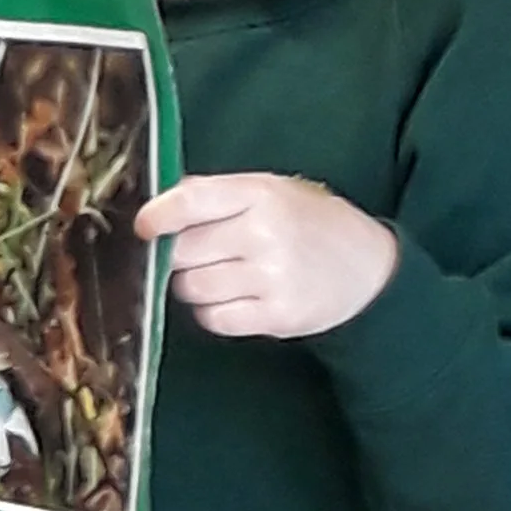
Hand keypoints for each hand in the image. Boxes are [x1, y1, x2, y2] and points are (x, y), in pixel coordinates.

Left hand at [136, 171, 397, 339]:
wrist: (367, 267)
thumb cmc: (307, 223)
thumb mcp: (270, 191)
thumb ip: (215, 195)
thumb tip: (157, 204)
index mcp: (261, 194)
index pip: (192, 201)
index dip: (158, 216)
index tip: (143, 227)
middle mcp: (265, 233)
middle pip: (181, 252)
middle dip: (176, 257)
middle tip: (196, 255)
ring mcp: (272, 277)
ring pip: (191, 289)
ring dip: (194, 286)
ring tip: (223, 276)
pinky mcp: (277, 316)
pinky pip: (213, 319)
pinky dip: (214, 312)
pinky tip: (235, 298)